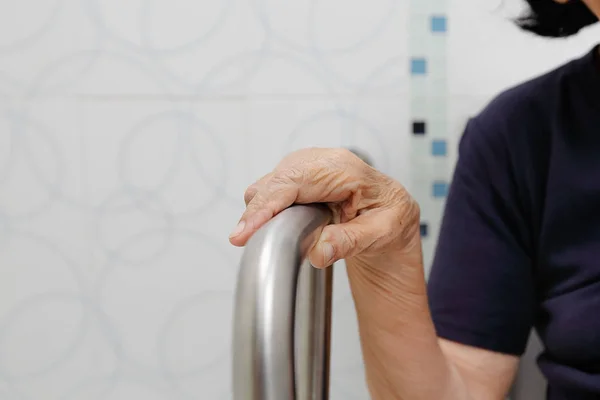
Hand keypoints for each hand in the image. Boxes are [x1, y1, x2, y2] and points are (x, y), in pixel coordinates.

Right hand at [229, 148, 420, 267]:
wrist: (392, 215)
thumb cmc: (391, 220)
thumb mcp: (383, 234)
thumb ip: (351, 241)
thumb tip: (318, 250)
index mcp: (345, 169)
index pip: (294, 182)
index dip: (267, 206)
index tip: (245, 231)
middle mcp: (323, 161)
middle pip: (275, 180)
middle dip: (256, 211)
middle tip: (242, 240)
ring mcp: (309, 166)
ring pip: (269, 184)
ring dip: (261, 210)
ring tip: (262, 237)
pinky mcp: (299, 177)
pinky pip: (272, 189)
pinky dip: (266, 209)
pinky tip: (273, 227)